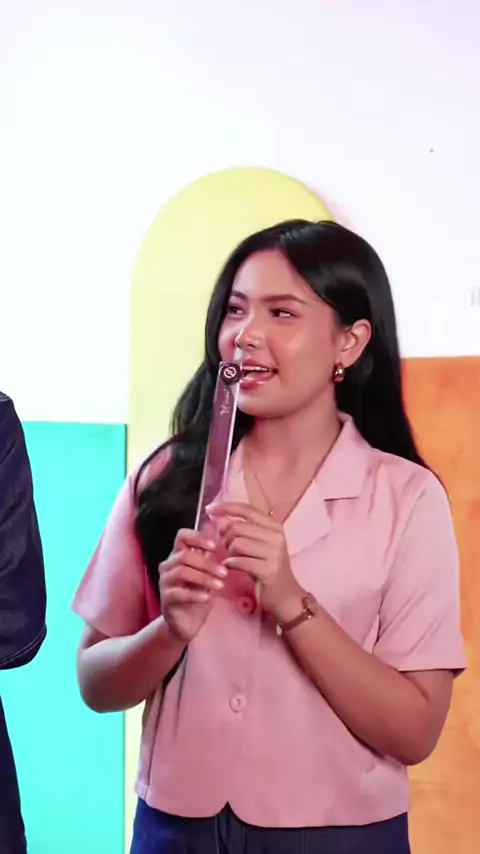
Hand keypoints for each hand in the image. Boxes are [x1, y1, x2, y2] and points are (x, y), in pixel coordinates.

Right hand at [158, 528, 226, 642]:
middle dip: (207, 563)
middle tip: (224, 573)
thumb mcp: (207, 575)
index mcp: (178, 556)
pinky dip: (195, 594)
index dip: (198, 537)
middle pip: (184, 555)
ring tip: (220, 585)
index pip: (182, 536)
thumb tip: (222, 540)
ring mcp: (165, 583)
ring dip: (204, 577)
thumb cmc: (198, 596)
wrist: (187, 624)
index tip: (215, 546)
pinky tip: (207, 597)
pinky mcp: (166, 600)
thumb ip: (210, 559)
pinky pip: (179, 593)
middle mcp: (168, 567)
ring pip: (182, 572)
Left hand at [208, 502, 303, 621]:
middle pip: (238, 527)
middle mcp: (276, 536)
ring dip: (229, 551)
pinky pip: (240, 561)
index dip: (226, 507)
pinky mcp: (269, 570)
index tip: (209, 509)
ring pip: (237, 543)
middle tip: (225, 547)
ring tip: (232, 558)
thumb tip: (220, 520)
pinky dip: (231, 563)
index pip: (247, 509)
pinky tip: (231, 567)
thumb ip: (242, 531)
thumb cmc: (267, 569)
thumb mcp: (257, 546)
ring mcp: (274, 553)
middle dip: (225, 537)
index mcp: (274, 526)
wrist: (286, 596)